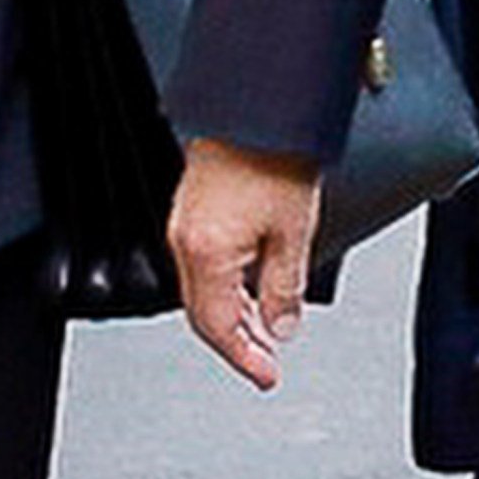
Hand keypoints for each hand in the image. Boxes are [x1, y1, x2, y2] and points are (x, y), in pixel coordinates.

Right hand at [170, 135, 321, 387]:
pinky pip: (203, 264)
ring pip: (201, 290)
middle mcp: (185, 241)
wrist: (258, 104)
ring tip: (267, 326)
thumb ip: (285, 287)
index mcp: (206, 252)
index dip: (243, 358)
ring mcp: (184, 223)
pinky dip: (226, 285)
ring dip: (233, 314)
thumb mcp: (294, 231)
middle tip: (267, 358)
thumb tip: (281, 328)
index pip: (218, 327)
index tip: (266, 375)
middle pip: (204, 313)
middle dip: (237, 341)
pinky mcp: (192, 208)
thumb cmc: (274, 155)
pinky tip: (252, 285)